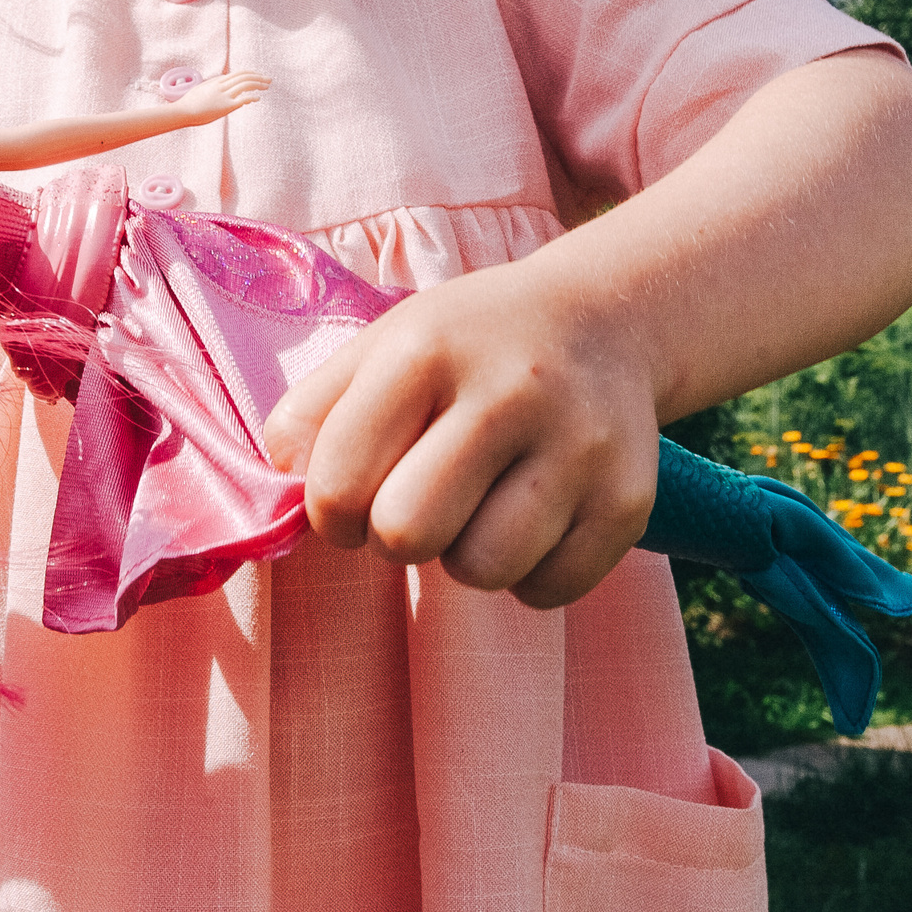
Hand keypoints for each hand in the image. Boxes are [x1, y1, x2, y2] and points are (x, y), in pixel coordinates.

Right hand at [171, 69, 268, 123]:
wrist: (183, 111)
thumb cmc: (189, 104)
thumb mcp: (201, 90)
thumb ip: (213, 87)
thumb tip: (220, 87)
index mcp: (216, 81)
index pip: (238, 73)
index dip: (250, 74)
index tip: (258, 76)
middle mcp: (222, 85)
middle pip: (245, 77)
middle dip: (258, 77)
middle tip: (268, 79)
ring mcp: (224, 95)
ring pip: (246, 84)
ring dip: (259, 84)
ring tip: (267, 86)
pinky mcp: (226, 106)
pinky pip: (243, 98)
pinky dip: (252, 96)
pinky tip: (257, 98)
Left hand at [260, 259, 660, 608]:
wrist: (602, 321)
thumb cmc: (465, 348)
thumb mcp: (379, 348)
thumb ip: (311, 416)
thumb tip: (283, 493)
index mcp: (427, 349)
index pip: (338, 482)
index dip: (329, 511)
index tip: (351, 496)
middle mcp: (510, 391)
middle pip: (408, 533)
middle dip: (393, 537)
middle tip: (413, 505)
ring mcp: (579, 445)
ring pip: (481, 569)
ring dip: (462, 556)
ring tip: (476, 507)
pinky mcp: (627, 499)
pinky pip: (546, 590)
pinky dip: (526, 574)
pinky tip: (529, 519)